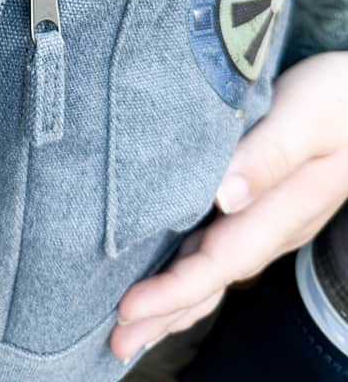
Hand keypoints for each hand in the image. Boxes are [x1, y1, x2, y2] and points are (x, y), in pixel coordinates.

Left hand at [111, 51, 347, 363]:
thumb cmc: (341, 98)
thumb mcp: (309, 115)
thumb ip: (269, 155)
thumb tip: (222, 196)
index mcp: (282, 210)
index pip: (219, 262)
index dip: (173, 290)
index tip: (128, 308)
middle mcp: (275, 224)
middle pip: (213, 280)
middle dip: (164, 314)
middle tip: (117, 343)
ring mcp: (272, 219)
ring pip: (215, 269)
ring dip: (174, 300)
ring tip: (133, 325)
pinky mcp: (265, 203)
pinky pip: (220, 248)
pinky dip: (189, 271)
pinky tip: (166, 272)